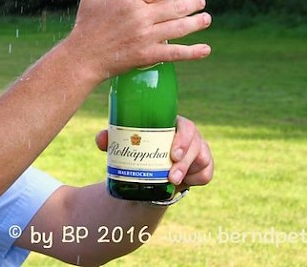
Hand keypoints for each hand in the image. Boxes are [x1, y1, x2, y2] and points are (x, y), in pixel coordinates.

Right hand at [67, 0, 210, 79]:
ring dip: (197, 23)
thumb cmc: (86, 24)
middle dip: (194, 2)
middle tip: (201, 1)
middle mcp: (140, 17)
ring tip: (206, 18)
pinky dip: (193, 52)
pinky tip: (205, 49)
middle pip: (176, 6)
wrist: (82, 58)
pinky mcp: (147, 56)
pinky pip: (175, 53)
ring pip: (180, 27)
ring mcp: (145, 37)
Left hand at [95, 115, 213, 188]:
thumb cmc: (139, 149)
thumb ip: (111, 139)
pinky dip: (196, 179)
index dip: (182, 138)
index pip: (186, 126)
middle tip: (171, 174)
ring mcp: (199, 151)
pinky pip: (206, 174)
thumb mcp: (126, 144)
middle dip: (185, 159)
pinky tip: (185, 182)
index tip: (172, 153)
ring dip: (187, 170)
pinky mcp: (203, 167)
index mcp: (173, 124)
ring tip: (173, 180)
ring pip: (202, 159)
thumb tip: (100, 140)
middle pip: (196, 143)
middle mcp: (189, 136)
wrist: (150, 173)